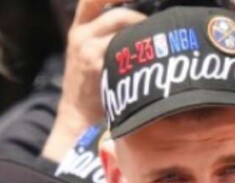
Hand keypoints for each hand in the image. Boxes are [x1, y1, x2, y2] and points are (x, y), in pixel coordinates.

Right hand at [42, 0, 146, 160]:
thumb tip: (139, 26)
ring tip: (158, 46)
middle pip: (117, 14)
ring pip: (124, 30)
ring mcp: (88, 51)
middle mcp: (81, 36)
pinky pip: (126, 51)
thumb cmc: (88, 89)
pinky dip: (142, 53)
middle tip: (158, 29)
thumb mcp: (86, 56)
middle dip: (141, 18)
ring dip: (145, 35)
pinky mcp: (98, 66)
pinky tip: (153, 62)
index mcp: (78, 30)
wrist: (76, 118)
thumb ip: (104, 38)